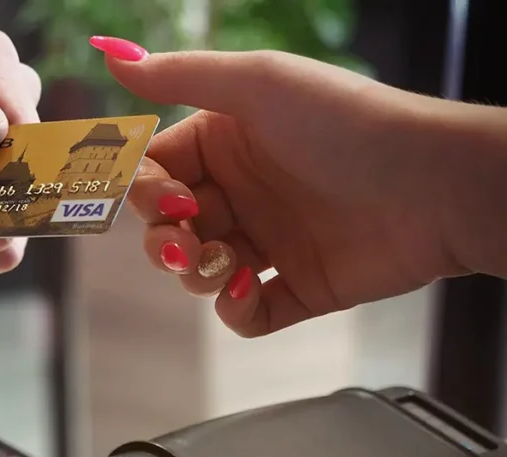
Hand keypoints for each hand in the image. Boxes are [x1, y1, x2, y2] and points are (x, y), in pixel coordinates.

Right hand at [91, 41, 485, 336]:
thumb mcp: (258, 84)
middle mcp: (243, 192)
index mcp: (227, 143)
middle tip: (183, 242)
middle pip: (168, 227)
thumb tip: (109, 55)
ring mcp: (269, 243)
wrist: (434, 186)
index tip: (163, 198)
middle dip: (163, 240)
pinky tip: (246, 288)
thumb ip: (179, 75)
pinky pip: (243, 313)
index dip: (144, 191)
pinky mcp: (297, 288)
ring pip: (197, 272)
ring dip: (194, 273)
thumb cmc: (348, 124)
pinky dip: (233, 309)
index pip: (156, 171)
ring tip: (224, 263)